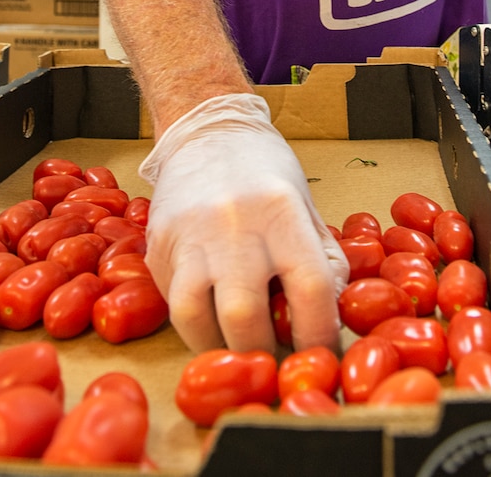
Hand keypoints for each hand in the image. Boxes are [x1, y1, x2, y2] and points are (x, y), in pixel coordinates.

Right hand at [139, 94, 347, 354]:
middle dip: (263, 353)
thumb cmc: (265, 170)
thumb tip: (331, 315)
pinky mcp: (159, 246)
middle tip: (274, 359)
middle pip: (246, 317)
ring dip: (219, 347)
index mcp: (281, 212)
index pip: (310, 290)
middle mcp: (233, 223)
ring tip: (237, 347)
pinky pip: (173, 300)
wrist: (207, 129)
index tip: (320, 354)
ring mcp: (189, 234)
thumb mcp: (306, 206)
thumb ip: (324, 260)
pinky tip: (212, 320)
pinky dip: (194, 323)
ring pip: (196, 317)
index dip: (319, 336)